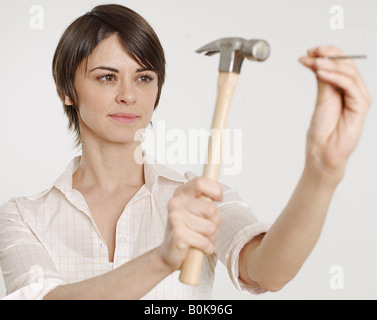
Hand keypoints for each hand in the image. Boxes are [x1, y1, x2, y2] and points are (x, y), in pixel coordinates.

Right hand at [158, 177, 222, 270]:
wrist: (169, 252)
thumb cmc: (186, 229)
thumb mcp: (195, 209)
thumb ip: (206, 199)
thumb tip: (219, 194)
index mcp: (181, 193)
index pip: (201, 182)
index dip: (215, 190)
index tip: (219, 198)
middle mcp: (176, 203)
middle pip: (211, 209)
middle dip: (216, 221)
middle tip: (208, 227)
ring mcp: (175, 218)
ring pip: (210, 227)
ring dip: (211, 237)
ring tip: (202, 237)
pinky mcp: (178, 235)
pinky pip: (204, 241)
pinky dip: (207, 247)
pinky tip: (200, 247)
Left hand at [299, 46, 371, 177]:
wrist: (322, 151)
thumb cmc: (322, 129)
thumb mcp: (322, 98)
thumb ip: (323, 80)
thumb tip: (316, 60)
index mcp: (345, 88)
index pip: (341, 63)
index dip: (328, 53)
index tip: (309, 51)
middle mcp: (354, 91)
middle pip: (347, 65)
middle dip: (328, 55)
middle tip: (312, 52)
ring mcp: (359, 98)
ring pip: (349, 73)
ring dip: (330, 65)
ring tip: (314, 63)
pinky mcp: (360, 107)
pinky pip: (349, 86)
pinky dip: (334, 77)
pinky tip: (320, 74)